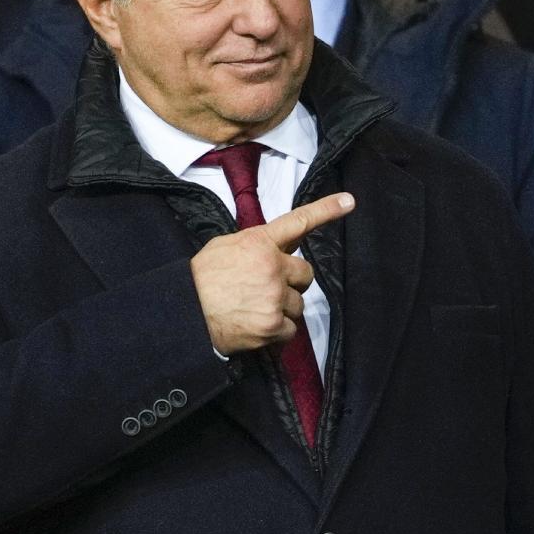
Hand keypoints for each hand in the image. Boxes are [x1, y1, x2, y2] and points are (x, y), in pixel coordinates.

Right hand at [190, 192, 355, 355]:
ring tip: (253, 310)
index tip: (349, 201)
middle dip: (291, 282)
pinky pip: (291, 330)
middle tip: (267, 289)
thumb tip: (270, 250)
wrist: (183, 311)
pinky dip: (277, 332)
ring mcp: (275, 298)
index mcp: (259, 242)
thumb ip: (253, 245)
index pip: (298, 222)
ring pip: (298, 304)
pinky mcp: (274, 326)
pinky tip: (255, 327)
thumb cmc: (200, 279)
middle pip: (305, 274)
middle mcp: (272, 267)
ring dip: (282, 308)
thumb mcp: (224, 247)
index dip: (326, 210)